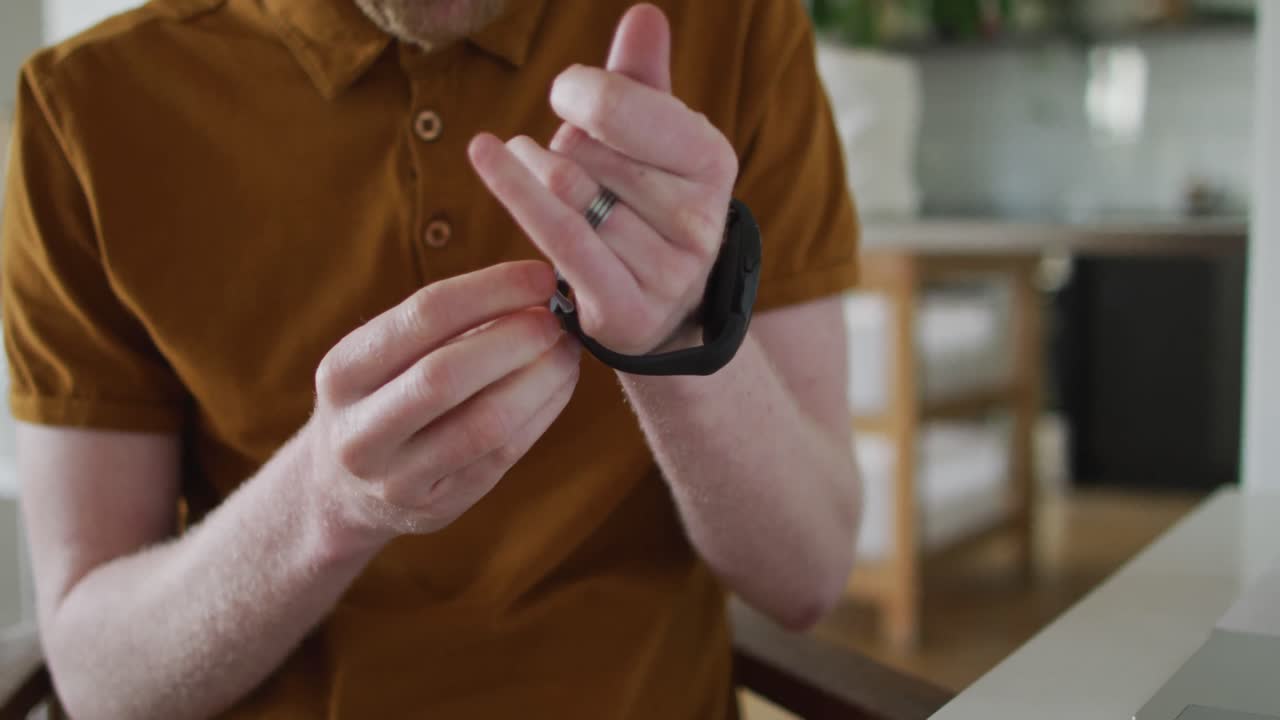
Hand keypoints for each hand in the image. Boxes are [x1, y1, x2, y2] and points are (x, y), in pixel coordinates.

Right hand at [303, 261, 579, 547]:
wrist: (342, 491)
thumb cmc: (383, 396)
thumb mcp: (385, 355)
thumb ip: (448, 323)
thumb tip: (535, 286)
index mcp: (343, 373)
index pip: (423, 316)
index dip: (491, 289)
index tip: (540, 274)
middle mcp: (359, 431)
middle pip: (447, 374)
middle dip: (515, 338)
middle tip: (556, 318)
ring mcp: (397, 478)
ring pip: (484, 424)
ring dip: (540, 380)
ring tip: (567, 350)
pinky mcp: (439, 507)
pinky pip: (504, 456)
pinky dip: (542, 413)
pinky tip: (560, 385)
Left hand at [468, 4, 738, 355]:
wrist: (654, 308)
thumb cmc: (641, 204)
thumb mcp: (649, 139)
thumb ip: (641, 80)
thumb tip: (644, 16)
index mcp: (712, 161)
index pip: (621, 106)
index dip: (579, 92)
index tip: (567, 96)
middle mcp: (701, 219)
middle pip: (586, 149)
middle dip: (563, 144)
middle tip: (571, 162)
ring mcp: (669, 271)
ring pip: (568, 191)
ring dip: (533, 171)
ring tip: (531, 166)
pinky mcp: (628, 309)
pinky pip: (560, 238)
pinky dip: (515, 191)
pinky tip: (489, 157)